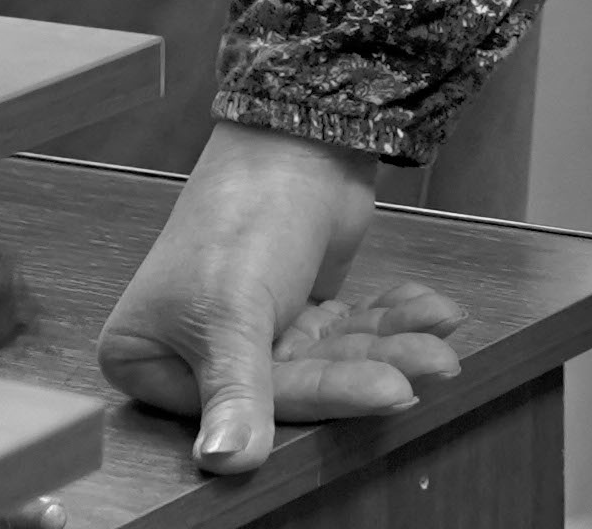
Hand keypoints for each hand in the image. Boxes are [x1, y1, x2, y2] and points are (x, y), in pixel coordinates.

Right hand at [96, 122, 467, 474]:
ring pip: (332, 359)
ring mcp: (253, 331)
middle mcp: (197, 350)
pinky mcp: (297, 309)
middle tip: (434, 366)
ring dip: (393, 346)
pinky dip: (391, 320)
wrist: (296, 128)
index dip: (323, 396)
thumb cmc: (242, 212)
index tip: (389, 393)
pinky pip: (348, 332)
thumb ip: (236, 390)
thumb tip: (224, 463)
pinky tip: (434, 312)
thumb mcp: (231, 309)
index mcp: (149, 356)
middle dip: (374, 368)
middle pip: (297, 382)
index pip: (245, 400)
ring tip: (442, 339)